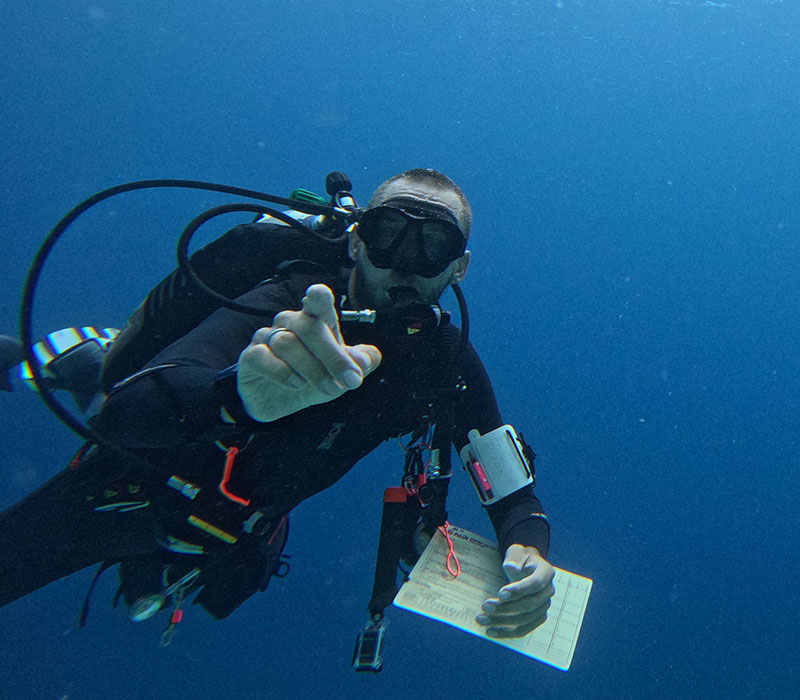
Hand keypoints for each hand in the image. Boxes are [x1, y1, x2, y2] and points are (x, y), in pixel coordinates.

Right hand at [236, 284, 381, 421]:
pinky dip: (281, 372)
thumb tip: (369, 357)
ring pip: (287, 343)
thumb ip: (358, 363)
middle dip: (333, 356)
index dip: (317, 296)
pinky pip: (261, 357)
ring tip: (328, 389)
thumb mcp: (340, 374)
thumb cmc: (312, 376)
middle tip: (351, 381)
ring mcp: (267, 338)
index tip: (317, 295)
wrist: (276, 400)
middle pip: (308, 327)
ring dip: (312, 368)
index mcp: (315, 321)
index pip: (316, 301)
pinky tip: (297, 384)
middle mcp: (290, 323)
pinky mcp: (250, 356)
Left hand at [476, 544, 554, 637]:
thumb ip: (514, 557)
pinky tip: (491, 631)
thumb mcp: (516, 552)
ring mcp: (544, 606)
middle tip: (485, 606)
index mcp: (546, 572)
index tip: (500, 593)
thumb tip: (511, 568)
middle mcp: (548, 591)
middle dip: (505, 607)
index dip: (519, 590)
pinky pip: (524, 629)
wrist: (524, 565)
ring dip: (502, 621)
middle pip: (529, 604)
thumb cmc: (519, 558)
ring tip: (482, 619)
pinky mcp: (536, 617)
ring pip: (525, 619)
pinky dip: (507, 632)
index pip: (535, 584)